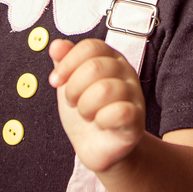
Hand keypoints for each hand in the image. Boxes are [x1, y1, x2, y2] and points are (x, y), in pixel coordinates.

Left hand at [48, 38, 145, 172]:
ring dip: (86, 107)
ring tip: (87, 114)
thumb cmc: (88, 112)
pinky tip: (100, 123)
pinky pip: (120, 112)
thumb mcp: (70, 83)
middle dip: (73, 88)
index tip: (55, 80)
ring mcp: (134, 94)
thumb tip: (56, 45)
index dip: (67, 63)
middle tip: (73, 102)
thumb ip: (64, 62)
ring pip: (104, 90)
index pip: (90, 47)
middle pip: (94, 67)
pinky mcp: (137, 118)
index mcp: (109, 58)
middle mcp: (125, 72)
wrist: (98, 146)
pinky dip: (101, 120)